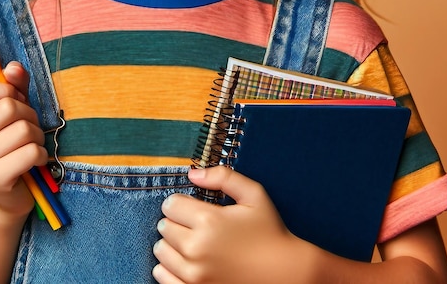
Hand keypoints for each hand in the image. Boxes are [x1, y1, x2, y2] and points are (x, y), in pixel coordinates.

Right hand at [0, 62, 48, 218]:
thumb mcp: (16, 112)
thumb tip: (12, 67)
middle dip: (30, 115)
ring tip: (33, 145)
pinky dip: (41, 154)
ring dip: (38, 136)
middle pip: (8, 107)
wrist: (12, 193)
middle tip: (29, 128)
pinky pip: (30, 152)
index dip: (4, 89)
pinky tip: (36, 160)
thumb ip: (16, 87)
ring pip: (23, 129)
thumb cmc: (14, 145)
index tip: (15, 100)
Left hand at [153, 166, 310, 283]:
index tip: (193, 207)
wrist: (286, 274)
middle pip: (163, 226)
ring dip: (171, 244)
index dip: (181, 202)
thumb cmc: (270, 232)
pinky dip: (168, 267)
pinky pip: (161, 276)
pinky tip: (187, 262)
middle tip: (195, 225)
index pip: (170, 204)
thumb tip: (193, 173)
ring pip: (160, 250)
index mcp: (209, 221)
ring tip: (192, 243)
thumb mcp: (254, 195)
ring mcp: (194, 275)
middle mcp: (197, 249)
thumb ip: (223, 177)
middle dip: (176, 221)